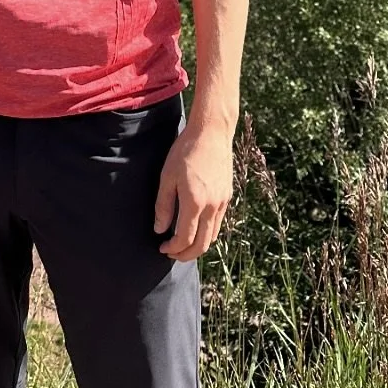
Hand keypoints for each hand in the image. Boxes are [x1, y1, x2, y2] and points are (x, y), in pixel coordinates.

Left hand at [153, 121, 233, 260]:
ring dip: (198, 246)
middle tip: (172, 253)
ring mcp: (222, 202)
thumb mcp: (167, 176)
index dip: (173, 248)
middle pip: (202, 244)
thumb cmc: (185, 151)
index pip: (185, 239)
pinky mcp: (227, 196)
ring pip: (212, 236)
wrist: (212, 132)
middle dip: (186, 254)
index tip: (162, 247)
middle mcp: (212, 206)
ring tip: (183, 244)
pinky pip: (218, 223)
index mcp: (195, 202)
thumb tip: (159, 229)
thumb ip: (163, 205)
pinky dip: (207, 233)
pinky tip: (196, 227)